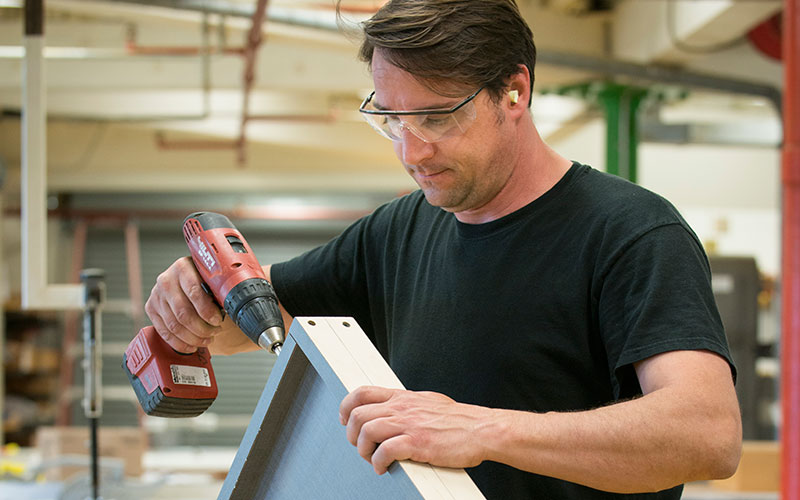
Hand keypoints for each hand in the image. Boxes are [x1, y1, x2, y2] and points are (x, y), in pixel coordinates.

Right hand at [144, 256, 225, 352]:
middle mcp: (166, 280)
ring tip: (207, 339)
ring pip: (174, 325)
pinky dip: (180, 343)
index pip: (194, 292)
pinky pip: (164, 332)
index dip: (207, 310)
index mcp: (182, 267)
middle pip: (183, 313)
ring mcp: (156, 295)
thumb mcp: (210, 277)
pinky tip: (192, 346)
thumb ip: (218, 289)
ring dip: (193, 338)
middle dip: (202, 328)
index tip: (218, 320)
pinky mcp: (150, 308)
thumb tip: (228, 309)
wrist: (184, 276)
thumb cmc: (202, 278)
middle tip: (215, 332)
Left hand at [338, 386, 493, 473]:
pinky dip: (378, 462)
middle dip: (352, 434)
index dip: (347, 406)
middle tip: (361, 446)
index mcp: (403, 397)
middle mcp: (402, 408)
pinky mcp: (417, 443)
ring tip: (372, 459)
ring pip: (367, 431)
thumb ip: (408, 405)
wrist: (481, 430)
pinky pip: (384, 451)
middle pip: (358, 414)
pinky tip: (384, 467)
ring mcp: (409, 425)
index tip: (346, 419)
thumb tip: (395, 410)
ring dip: (363, 449)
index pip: (363, 392)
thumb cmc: (459, 420)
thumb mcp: (428, 402)